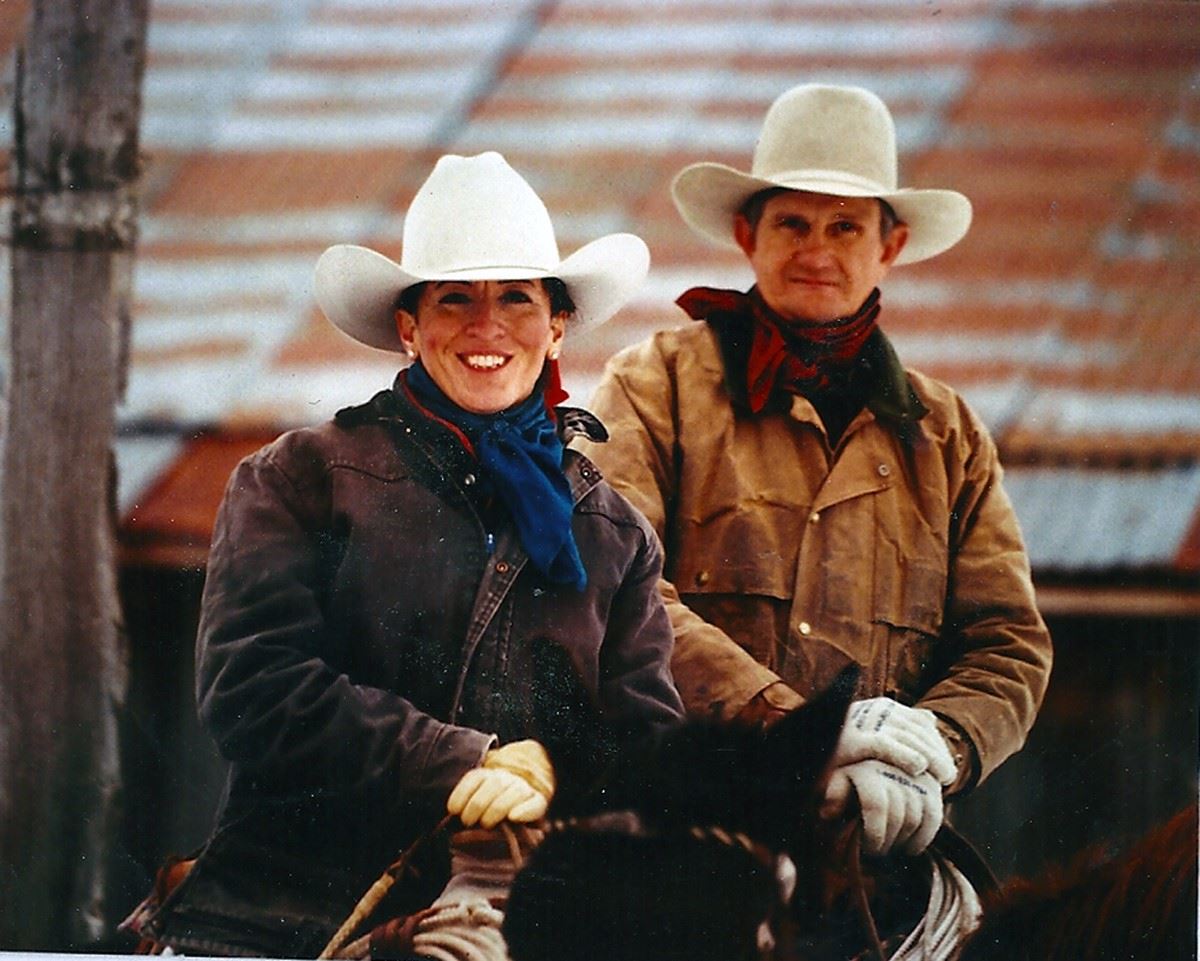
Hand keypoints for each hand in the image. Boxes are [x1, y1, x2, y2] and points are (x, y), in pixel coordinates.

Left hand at [446, 739, 554, 828]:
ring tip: (486, 823)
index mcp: (487, 775)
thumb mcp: (473, 800)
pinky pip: (534, 804)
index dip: (462, 793)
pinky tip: (513, 817)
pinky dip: (524, 811)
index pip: (475, 778)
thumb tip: (452, 815)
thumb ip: (463, 804)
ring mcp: (523, 789)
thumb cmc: (490, 806)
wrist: (521, 795)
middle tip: (468, 822)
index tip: (453, 810)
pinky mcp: (538, 802)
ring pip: (513, 793)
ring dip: (497, 809)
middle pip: (494, 785)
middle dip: (477, 804)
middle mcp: (506, 778)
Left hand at [821, 759, 942, 855]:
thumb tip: (828, 814)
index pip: (877, 805)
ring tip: (891, 849)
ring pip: (916, 818)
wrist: (875, 750)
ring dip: (904, 841)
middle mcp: (894, 769)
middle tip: (879, 853)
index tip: (869, 849)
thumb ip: (833, 794)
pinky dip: (924, 837)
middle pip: (898, 816)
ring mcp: (916, 776)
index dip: (874, 833)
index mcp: (868, 767)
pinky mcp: (932, 785)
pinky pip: (934, 816)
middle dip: (888, 841)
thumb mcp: (837, 779)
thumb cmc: (851, 773)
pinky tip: (911, 849)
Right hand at [832, 698, 955, 784]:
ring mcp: (862, 722)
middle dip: (936, 753)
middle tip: (949, 777)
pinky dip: (903, 755)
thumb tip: (930, 718)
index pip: (919, 723)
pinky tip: (919, 768)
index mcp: (882, 707)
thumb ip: (899, 725)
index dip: (937, 744)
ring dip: (928, 757)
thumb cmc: (841, 745)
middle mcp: (874, 710)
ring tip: (940, 778)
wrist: (800, 748)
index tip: (948, 767)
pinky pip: (883, 745)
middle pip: (915, 730)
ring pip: (904, 737)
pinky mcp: (850, 739)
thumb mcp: (873, 731)